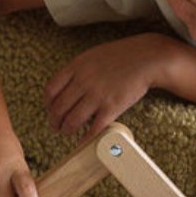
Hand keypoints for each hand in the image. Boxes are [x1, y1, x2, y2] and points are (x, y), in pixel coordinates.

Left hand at [44, 33, 170, 136]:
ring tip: (67, 132)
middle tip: (56, 126)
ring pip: (72, 121)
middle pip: (59, 108)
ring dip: (66, 130)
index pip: (51, 90)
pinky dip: (85, 138)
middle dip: (55, 121)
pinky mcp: (111, 108)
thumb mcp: (93, 55)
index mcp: (77, 66)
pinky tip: (83, 141)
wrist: (147, 58)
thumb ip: (78, 70)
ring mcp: (97, 95)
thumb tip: (65, 87)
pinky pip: (93, 129)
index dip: (48, 104)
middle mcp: (84, 81)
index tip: (50, 109)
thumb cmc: (121, 55)